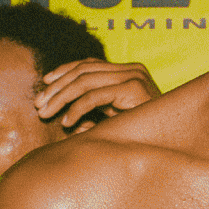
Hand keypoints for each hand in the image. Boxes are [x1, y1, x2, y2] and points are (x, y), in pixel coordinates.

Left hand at [34, 58, 159, 131]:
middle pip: (82, 70)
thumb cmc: (142, 136)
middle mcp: (131, 69)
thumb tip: (63, 116)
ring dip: (60, 97)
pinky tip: (66, 123)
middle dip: (56, 87)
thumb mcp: (113, 119)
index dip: (62, 72)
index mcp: (127, 71)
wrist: (171, 145)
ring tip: (45, 113)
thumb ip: (93, 110)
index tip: (43, 86)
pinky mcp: (133, 90)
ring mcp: (134, 77)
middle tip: (38, 104)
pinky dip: (76, 109)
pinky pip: (95, 96)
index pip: (88, 64)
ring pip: (84, 80)